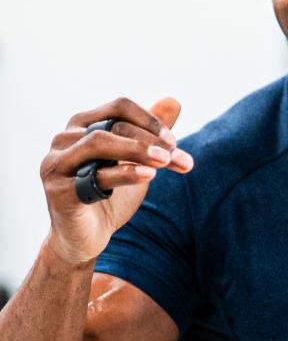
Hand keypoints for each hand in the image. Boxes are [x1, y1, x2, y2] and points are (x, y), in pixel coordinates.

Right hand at [41, 96, 193, 265]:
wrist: (85, 239)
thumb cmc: (108, 196)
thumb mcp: (134, 162)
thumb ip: (149, 133)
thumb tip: (174, 101)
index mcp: (81, 125)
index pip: (119, 107)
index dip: (150, 121)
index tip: (174, 143)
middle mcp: (64, 139)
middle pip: (112, 125)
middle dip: (151, 140)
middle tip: (178, 156)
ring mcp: (57, 163)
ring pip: (99, 143)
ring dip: (137, 150)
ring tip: (165, 161)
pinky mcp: (58, 190)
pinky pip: (94, 176)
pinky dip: (125, 173)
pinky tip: (149, 175)